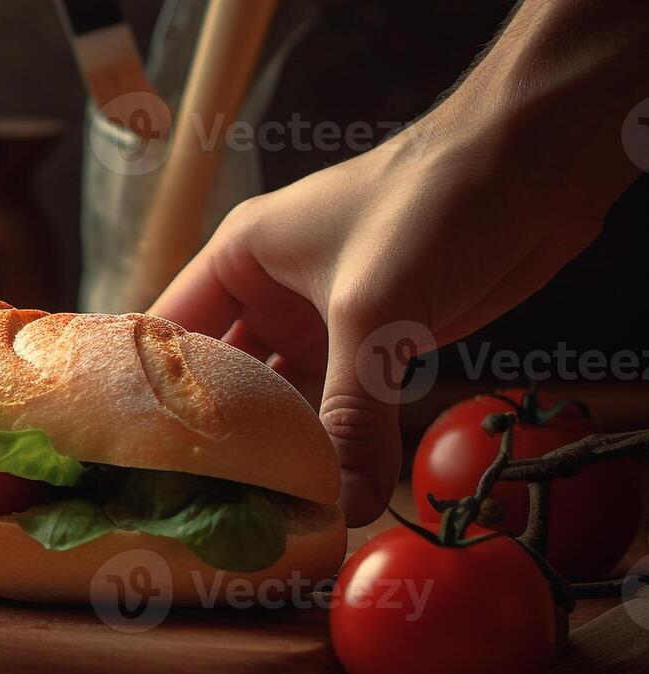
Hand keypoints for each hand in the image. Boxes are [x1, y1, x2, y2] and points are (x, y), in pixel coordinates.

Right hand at [149, 110, 606, 525]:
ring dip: (278, 447)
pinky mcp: (377, 341)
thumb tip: (338, 506)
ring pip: (284, 398)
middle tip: (194, 506)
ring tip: (254, 511)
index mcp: (239, 259)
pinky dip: (335, 445)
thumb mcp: (374, 311)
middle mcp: (270, 291)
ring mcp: (324, 319)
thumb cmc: (431, 202)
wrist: (538, 162)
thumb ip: (351, 412)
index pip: (168, 335)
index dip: (146, 394)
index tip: (134, 462)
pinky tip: (324, 491)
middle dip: (215, 436)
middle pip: (224, 378)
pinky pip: (341, 404)